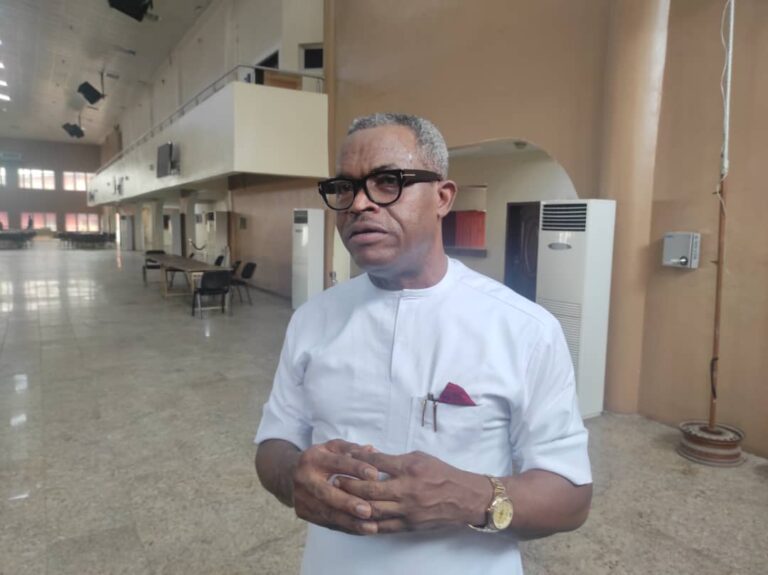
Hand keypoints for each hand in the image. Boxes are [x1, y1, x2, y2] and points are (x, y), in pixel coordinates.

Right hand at [292, 439, 380, 534]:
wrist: (292, 474)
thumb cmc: (322, 459)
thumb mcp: (334, 448)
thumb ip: (354, 449)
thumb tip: (374, 452)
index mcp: (313, 458)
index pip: (337, 463)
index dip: (356, 468)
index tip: (374, 474)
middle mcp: (303, 478)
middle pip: (327, 493)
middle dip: (347, 503)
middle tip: (367, 510)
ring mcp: (301, 498)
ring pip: (327, 513)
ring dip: (350, 521)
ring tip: (371, 527)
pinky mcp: (303, 513)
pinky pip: (328, 523)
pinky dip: (347, 527)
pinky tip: (363, 530)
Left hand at [336, 450, 490, 532]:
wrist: (464, 498)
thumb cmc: (441, 473)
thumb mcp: (420, 458)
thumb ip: (395, 460)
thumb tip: (371, 458)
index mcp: (410, 468)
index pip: (377, 463)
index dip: (358, 460)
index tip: (344, 458)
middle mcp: (407, 489)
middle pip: (370, 488)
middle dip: (350, 484)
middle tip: (335, 480)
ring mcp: (407, 509)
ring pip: (373, 509)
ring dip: (354, 504)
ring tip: (339, 499)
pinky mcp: (408, 525)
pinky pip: (383, 526)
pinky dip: (367, 523)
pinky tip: (354, 518)